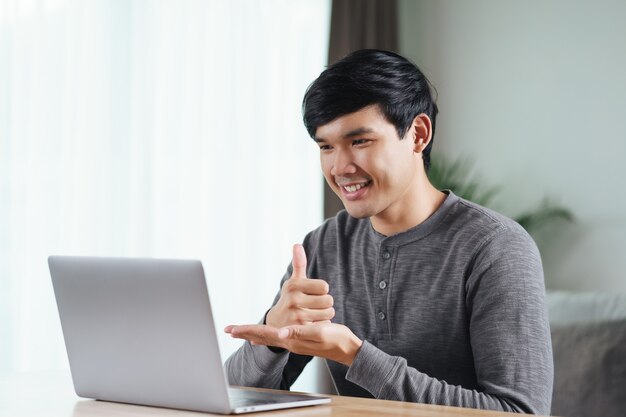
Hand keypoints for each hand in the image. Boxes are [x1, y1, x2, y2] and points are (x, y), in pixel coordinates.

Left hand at [224, 322, 362, 365]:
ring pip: (268, 337)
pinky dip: (265, 336)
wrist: (347, 349)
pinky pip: (276, 338)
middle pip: (262, 337)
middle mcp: (289, 342)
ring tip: (240, 331)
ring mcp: (293, 342)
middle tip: (228, 329)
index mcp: (291, 340)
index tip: (231, 329)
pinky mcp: (298, 340)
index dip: (247, 330)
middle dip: (245, 332)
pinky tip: (262, 338)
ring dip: (253, 333)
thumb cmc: (336, 340)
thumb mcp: (319, 333)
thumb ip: (300, 332)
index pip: (264, 334)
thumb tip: (280, 333)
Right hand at [265, 244, 333, 327]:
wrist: (277, 324)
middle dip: (325, 303)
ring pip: (329, 313)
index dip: (322, 290)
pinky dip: (322, 324)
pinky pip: (324, 324)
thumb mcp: (293, 282)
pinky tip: (313, 324)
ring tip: (315, 314)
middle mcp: (293, 300)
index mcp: (293, 285)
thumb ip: (298, 264)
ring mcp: (297, 316)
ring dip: (325, 314)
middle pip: (328, 300)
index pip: (324, 286)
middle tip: (316, 305)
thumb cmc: (290, 299)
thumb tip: (297, 245)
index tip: (314, 293)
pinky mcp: (302, 330)